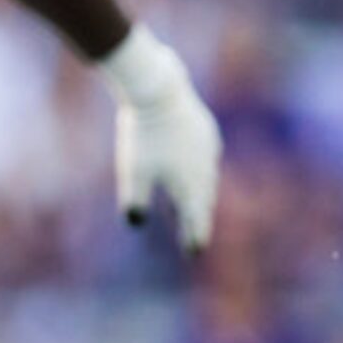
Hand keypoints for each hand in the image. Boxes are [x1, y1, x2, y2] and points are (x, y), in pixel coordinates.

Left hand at [99, 28, 220, 252]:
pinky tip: (195, 169)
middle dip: (198, 218)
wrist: (158, 91)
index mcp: (190, 183)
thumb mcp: (134, 172)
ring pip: (207, 177)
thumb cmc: (142, 135)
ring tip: (194, 206)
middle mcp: (205, 168)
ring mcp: (208, 146)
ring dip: (200, 194)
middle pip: (203, 200)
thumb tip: (134, 223)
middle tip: (195, 236)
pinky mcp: (205, 128)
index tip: (193, 251)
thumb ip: (135, 201)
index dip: (194, 236)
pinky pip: (206, 156)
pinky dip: (200, 170)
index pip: (194, 218)